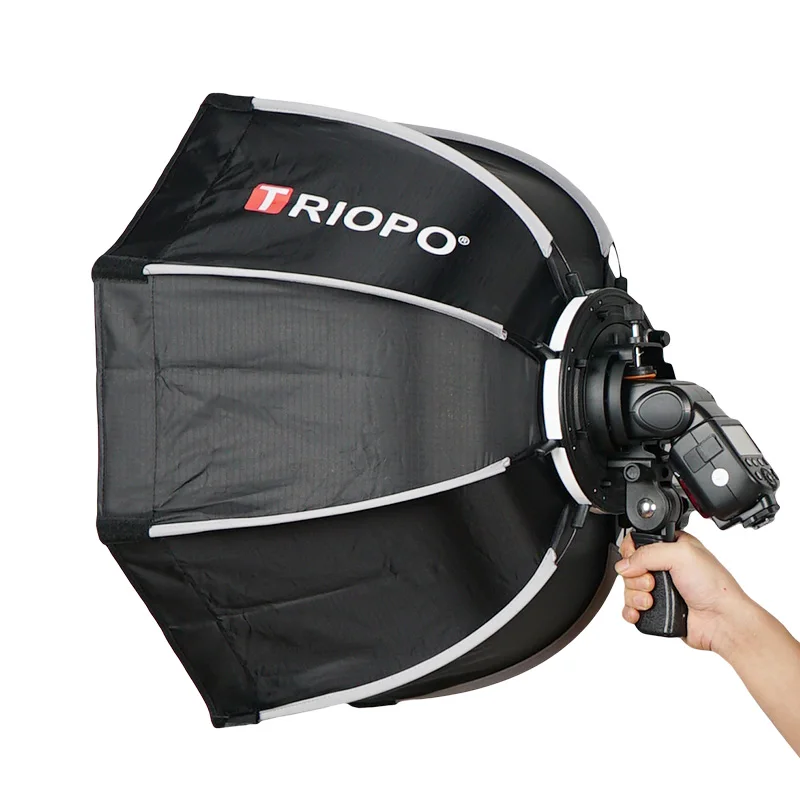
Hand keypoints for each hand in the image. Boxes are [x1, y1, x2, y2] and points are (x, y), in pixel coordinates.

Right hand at [615, 531, 755, 654]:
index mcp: (671, 547)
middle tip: (653, 583)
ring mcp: (660, 589)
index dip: (631, 552)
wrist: (722, 621)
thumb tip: (624, 565)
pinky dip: (631, 610)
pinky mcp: (657, 609)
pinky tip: (640, 612)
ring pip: (628, 589)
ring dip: (635, 596)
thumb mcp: (681, 555)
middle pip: (629, 568)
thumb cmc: (715, 587)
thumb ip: (647, 553)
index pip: (637, 543)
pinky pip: (630, 608)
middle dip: (635, 578)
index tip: (637, 561)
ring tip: (652, 601)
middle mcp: (664, 567)